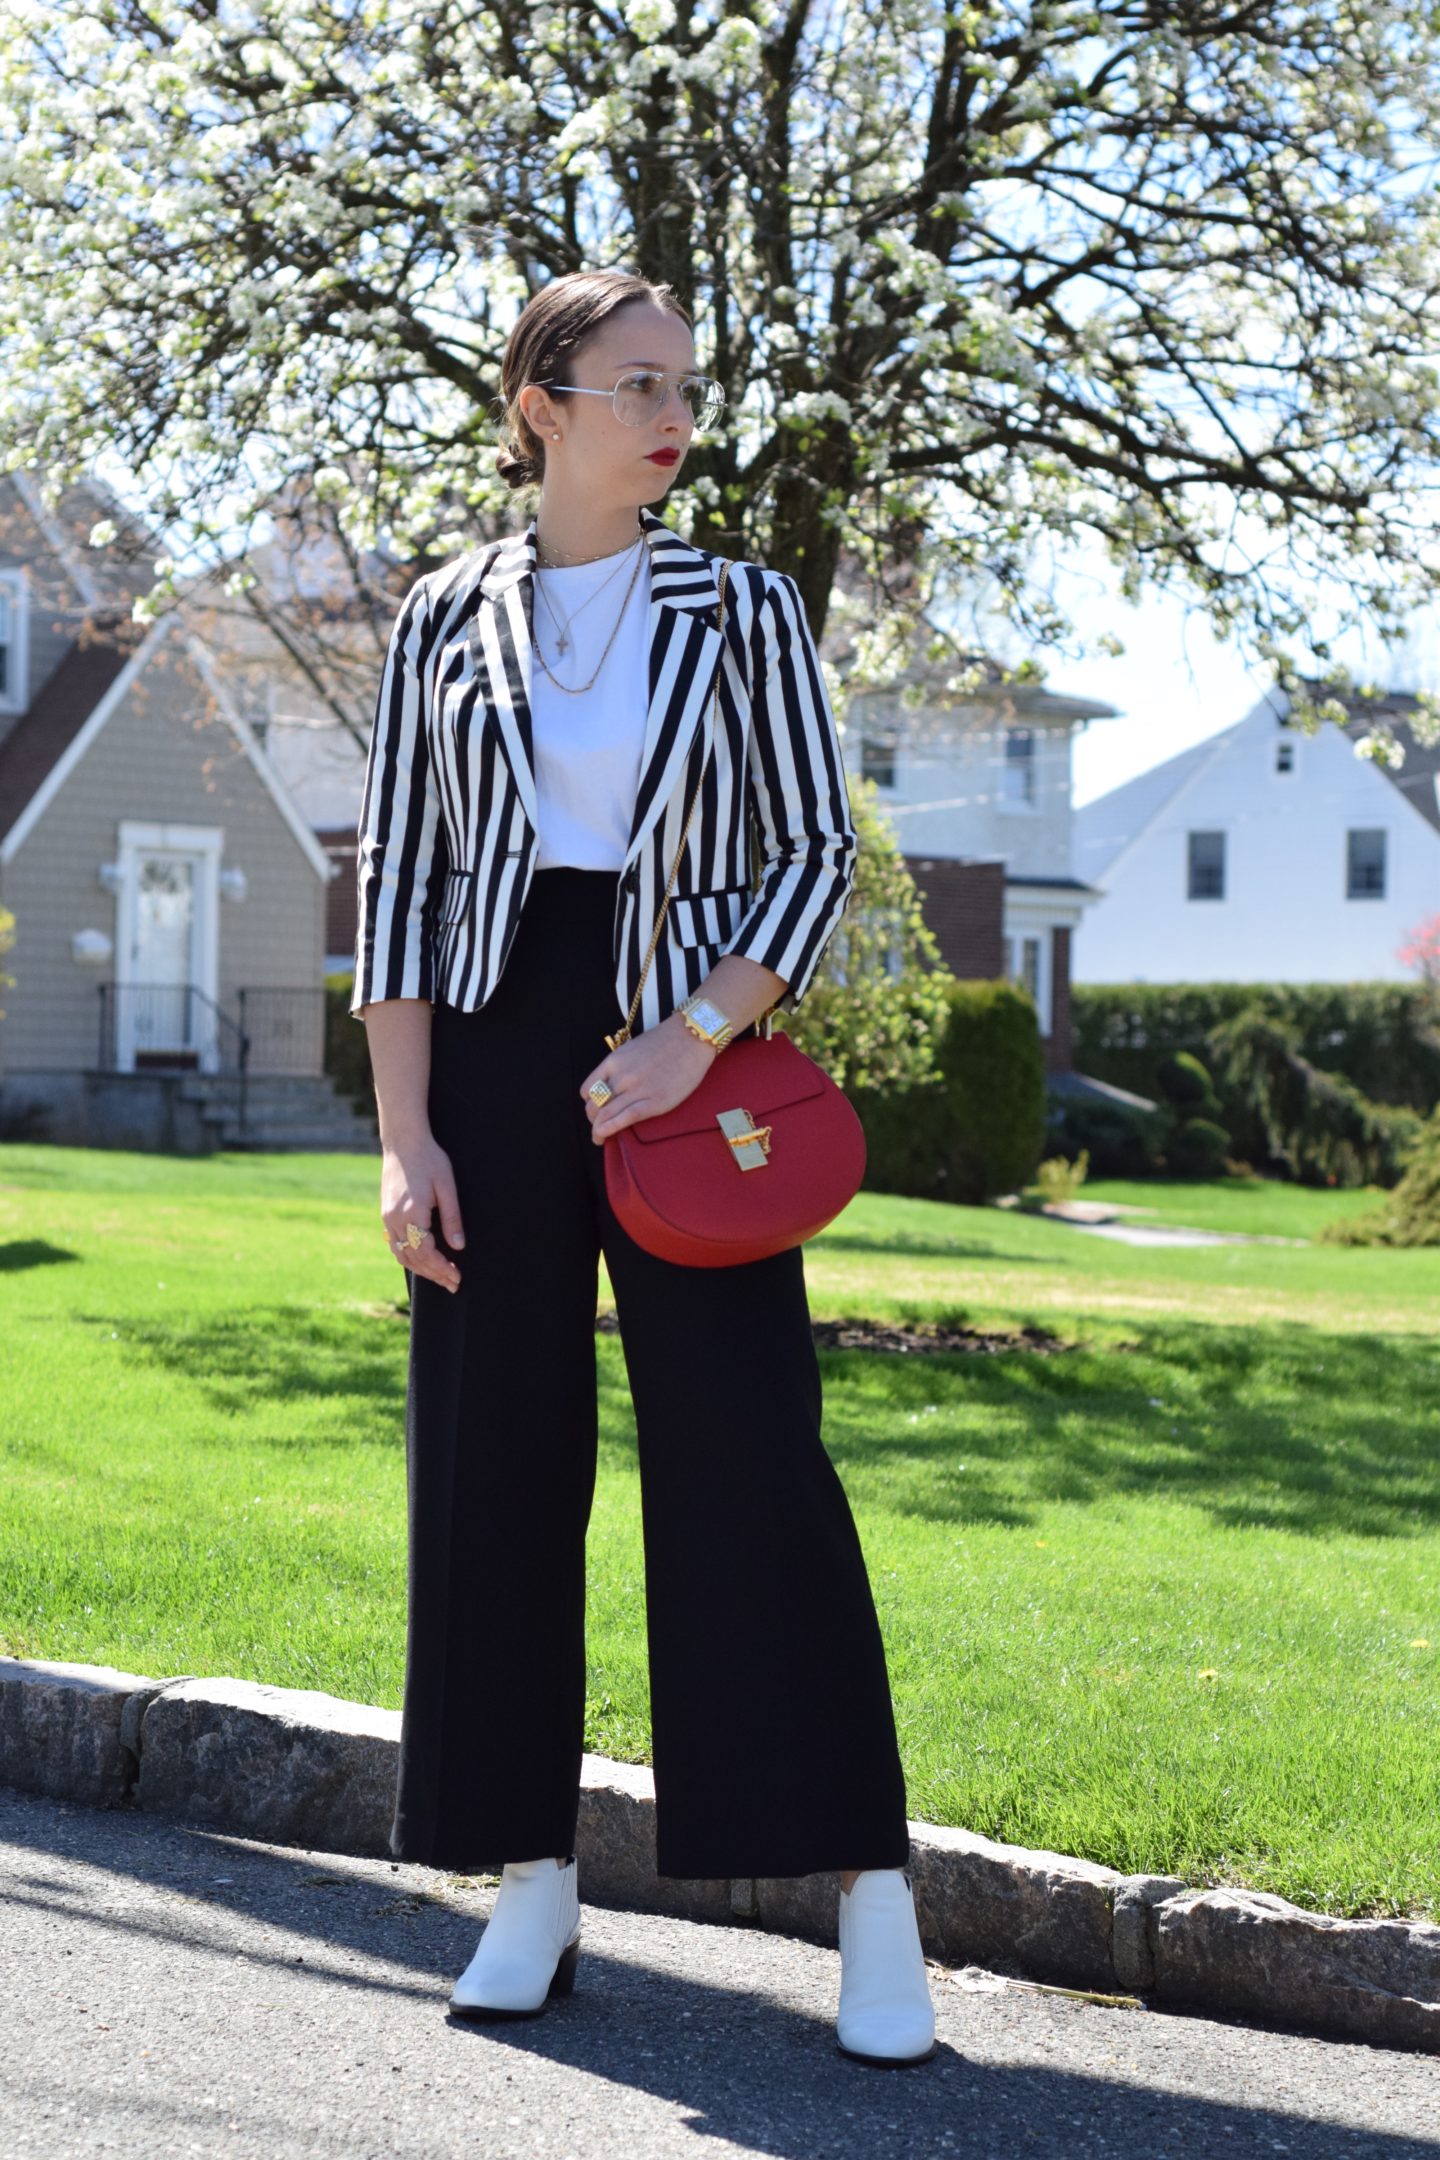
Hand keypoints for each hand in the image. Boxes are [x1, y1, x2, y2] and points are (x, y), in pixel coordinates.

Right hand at [380, 1130, 464, 1290]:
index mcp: (412, 1213)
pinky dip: (408, 1258)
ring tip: (440, 1277)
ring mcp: (387, 1218)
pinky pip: (395, 1244)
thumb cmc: (429, 1159)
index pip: (426, 1252)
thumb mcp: (447, 1186)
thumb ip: (452, 1217)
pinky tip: (421, 1262)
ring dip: (421, 1269)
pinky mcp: (386, 1214)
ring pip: (402, 1254)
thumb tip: (458, 1246)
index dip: (441, 1268)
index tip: (456, 1277)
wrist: (403, 1142)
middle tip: (453, 1284)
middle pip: (414, 1258)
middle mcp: (395, 1219)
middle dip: (434, 1274)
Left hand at [579, 1014, 715, 1143]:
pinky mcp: (654, 1102)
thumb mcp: (633, 1049)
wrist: (691, 1038)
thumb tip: (613, 1084)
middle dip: (592, 1120)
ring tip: (598, 1138)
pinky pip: (625, 1118)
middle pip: (594, 1105)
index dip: (588, 1103)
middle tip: (597, 1127)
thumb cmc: (665, 1041)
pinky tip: (604, 1135)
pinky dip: (609, 1129)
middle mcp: (621, 1076)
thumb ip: (621, 1067)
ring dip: (598, 1130)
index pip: (588, 1089)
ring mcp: (637, 1089)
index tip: (594, 1110)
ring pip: (605, 1114)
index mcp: (614, 1062)